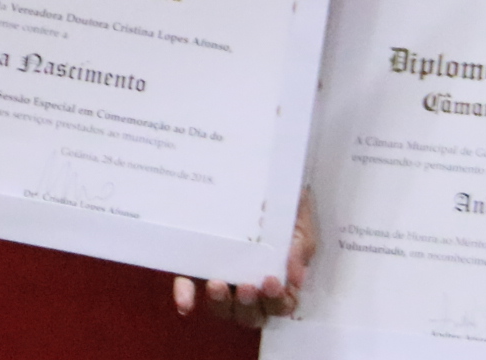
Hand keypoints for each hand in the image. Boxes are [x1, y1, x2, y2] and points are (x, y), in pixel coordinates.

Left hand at [171, 187, 313, 325]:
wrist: (259, 170)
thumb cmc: (282, 201)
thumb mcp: (298, 219)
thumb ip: (300, 245)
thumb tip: (295, 276)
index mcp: (277, 276)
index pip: (281, 304)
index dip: (277, 301)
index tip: (271, 281)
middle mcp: (250, 281)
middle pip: (251, 314)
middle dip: (250, 306)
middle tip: (247, 286)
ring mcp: (222, 274)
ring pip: (223, 307)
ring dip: (222, 304)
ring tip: (218, 285)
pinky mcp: (195, 261)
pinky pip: (189, 284)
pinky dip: (187, 295)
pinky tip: (185, 302)